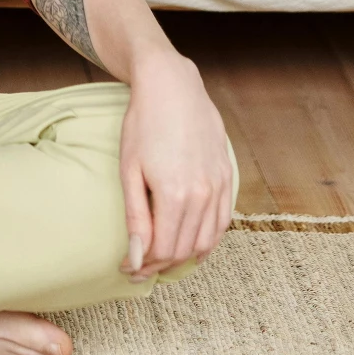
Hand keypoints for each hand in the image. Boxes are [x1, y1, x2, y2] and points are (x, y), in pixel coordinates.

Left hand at [118, 51, 234, 280]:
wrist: (172, 86)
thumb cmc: (143, 125)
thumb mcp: (130, 170)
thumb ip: (136, 218)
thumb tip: (137, 258)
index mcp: (175, 195)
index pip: (164, 250)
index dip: (144, 266)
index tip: (126, 268)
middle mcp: (203, 195)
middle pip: (185, 250)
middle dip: (160, 265)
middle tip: (139, 268)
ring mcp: (219, 186)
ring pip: (206, 241)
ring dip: (184, 257)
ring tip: (161, 259)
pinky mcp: (227, 177)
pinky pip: (222, 221)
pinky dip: (209, 240)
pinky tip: (194, 246)